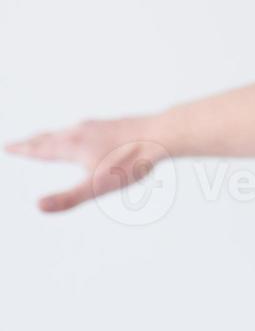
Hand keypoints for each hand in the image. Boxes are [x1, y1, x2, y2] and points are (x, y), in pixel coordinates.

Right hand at [5, 119, 169, 212]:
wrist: (162, 134)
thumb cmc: (131, 161)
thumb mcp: (97, 186)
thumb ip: (68, 198)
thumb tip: (38, 206)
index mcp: (73, 146)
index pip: (40, 149)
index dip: (23, 149)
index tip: (8, 147)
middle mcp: (82, 131)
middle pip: (51, 137)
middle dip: (33, 142)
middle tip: (20, 143)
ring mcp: (99, 126)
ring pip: (69, 131)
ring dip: (53, 136)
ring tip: (48, 139)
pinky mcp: (115, 124)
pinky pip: (88, 128)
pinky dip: (76, 132)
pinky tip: (88, 134)